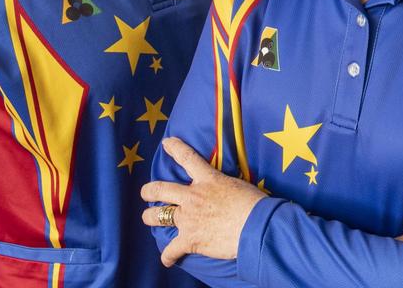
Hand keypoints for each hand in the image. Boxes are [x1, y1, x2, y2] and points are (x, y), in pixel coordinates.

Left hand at [141, 137, 265, 266]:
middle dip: (149, 191)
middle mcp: (193, 196)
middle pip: (160, 189)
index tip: (167, 143)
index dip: (175, 148)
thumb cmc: (255, 205)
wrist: (256, 225)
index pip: (187, 158)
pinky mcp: (190, 239)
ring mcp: (188, 218)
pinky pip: (171, 250)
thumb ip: (225, 187)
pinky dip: (168, 256)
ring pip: (157, 216)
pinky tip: (168, 260)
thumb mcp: (238, 186)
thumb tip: (227, 193)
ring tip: (149, 218)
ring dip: (150, 218)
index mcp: (208, 179)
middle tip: (146, 193)